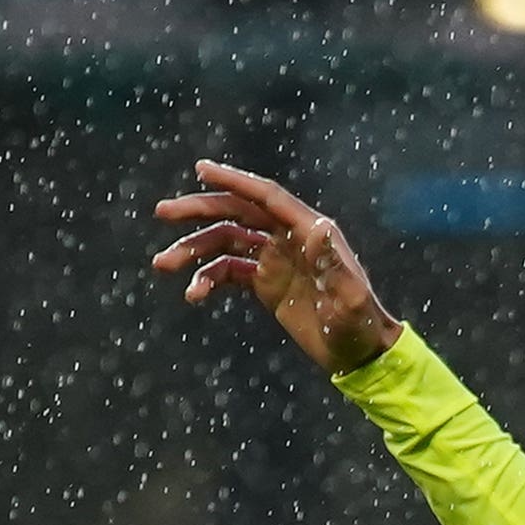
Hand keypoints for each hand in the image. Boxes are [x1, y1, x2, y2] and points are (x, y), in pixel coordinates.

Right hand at [151, 162, 404, 372]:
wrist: (358, 354)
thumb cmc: (361, 326)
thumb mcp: (351, 299)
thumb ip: (333, 266)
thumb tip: (317, 228)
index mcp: (309, 231)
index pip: (266, 197)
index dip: (235, 181)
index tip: (201, 170)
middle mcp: (288, 238)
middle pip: (237, 212)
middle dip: (199, 210)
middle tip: (163, 212)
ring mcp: (274, 259)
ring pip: (225, 242)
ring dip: (193, 249)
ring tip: (163, 264)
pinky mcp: (265, 283)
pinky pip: (228, 272)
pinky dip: (208, 279)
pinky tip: (193, 295)